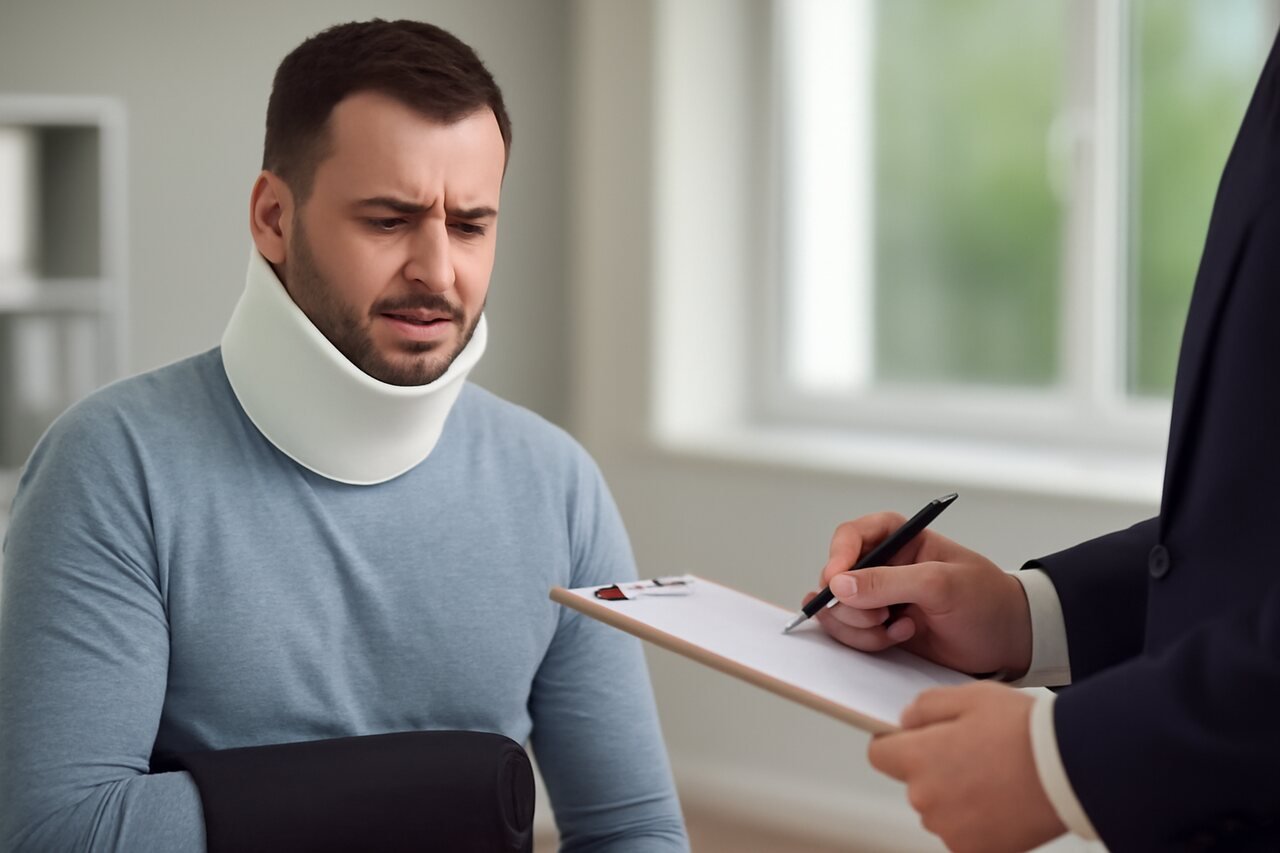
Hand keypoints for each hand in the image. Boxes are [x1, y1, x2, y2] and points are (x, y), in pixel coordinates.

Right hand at [811, 512, 1031, 676]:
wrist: (1008, 641)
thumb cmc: (987, 601)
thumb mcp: (941, 585)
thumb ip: (889, 582)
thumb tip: (839, 586)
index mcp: (899, 538)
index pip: (850, 537)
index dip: (837, 558)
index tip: (835, 584)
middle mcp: (882, 565)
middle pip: (835, 578)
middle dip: (852, 603)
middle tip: (882, 616)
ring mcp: (878, 598)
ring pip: (838, 610)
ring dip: (861, 627)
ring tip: (900, 630)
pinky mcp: (878, 626)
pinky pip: (849, 633)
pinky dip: (867, 641)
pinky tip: (901, 637)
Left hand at [869, 682, 1065, 852]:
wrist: (1071, 769)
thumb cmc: (1023, 730)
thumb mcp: (969, 696)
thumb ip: (926, 707)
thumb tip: (906, 722)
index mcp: (918, 758)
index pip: (879, 754)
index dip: (896, 743)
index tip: (915, 740)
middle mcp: (926, 799)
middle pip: (914, 783)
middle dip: (934, 769)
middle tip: (974, 753)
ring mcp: (950, 829)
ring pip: (940, 809)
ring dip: (956, 796)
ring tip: (995, 777)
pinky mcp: (975, 851)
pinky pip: (963, 833)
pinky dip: (977, 821)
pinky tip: (1003, 800)